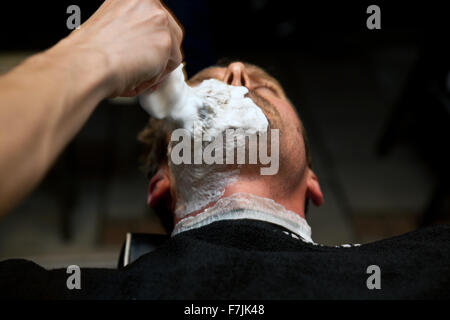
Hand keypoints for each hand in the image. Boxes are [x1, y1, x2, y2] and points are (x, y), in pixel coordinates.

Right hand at [63, 0, 182, 96]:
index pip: (154, 18)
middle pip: (170, 31)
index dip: (151, 40)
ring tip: (135, 74)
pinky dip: (157, 76)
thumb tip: (144, 46)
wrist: (85, 64)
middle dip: (160, 53)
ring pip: (172, 49)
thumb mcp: (109, 26)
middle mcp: (147, 0)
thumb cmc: (89, 53)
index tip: (143, 53)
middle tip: (144, 68)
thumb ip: (131, 29)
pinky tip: (139, 77)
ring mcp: (158, 19)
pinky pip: (171, 64)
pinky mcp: (165, 40)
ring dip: (158, 66)